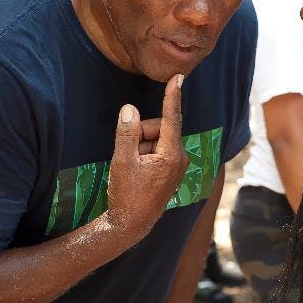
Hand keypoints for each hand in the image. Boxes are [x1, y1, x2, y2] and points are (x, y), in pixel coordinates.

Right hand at [105, 74, 187, 243]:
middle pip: (158, 127)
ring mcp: (178, 164)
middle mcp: (180, 158)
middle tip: (128, 155)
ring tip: (132, 168)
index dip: (172, 95)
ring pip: (156, 139)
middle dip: (140, 134)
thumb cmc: (127, 194)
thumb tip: (129, 109)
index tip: (178, 77)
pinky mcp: (173, 169)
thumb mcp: (122, 161)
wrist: (132, 224)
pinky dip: (145, 154)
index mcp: (171, 155)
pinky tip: (137, 171)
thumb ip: (126, 132)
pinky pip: (157, 149)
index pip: (172, 118)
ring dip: (141, 146)